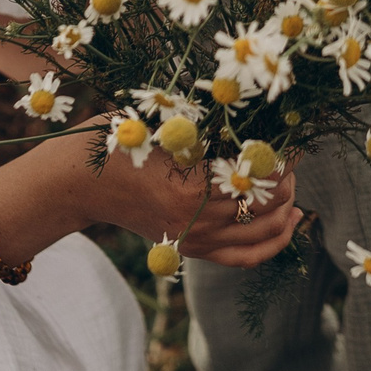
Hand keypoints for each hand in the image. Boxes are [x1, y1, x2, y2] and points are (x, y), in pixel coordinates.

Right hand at [80, 135, 301, 267]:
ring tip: (291, 182)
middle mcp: (195, 219)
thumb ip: (202, 123)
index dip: (281, 157)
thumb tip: (253, 112)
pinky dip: (274, 243)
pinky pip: (245, 257)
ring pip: (263, 232)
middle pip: (264, 203)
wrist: (78, 182)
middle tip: (291, 155)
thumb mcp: (158, 122)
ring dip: (286, 206)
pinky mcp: (190, 249)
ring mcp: (193, 239)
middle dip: (286, 178)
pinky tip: (292, 220)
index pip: (254, 174)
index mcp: (188, 185)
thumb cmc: (115, 141)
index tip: (292, 138)